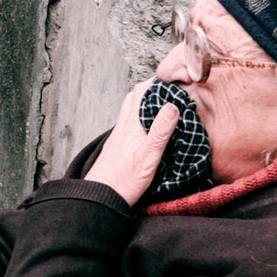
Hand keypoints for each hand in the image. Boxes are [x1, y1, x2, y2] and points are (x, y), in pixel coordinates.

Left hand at [84, 78, 180, 205]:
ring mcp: (119, 135)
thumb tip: (172, 105)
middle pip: (135, 96)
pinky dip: (142, 118)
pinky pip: (130, 123)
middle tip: (171, 91)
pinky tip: (151, 128)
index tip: (175, 79)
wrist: (100, 198)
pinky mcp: (119, 145)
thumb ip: (160, 131)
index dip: (157, 81)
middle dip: (152, 89)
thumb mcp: (149, 157)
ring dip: (146, 103)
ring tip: (164, 108)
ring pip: (131, 109)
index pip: (141, 90)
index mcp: (131, 124)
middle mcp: (123, 125)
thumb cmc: (124, 181)